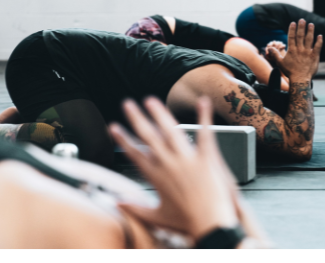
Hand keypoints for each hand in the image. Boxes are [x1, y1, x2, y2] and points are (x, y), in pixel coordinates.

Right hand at [109, 97, 238, 240]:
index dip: (123, 139)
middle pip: (148, 136)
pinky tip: (202, 102)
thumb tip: (117, 204)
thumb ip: (135, 209)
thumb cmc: (186, 222)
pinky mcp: (206, 158)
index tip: (114, 127)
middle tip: (128, 104)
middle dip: (136, 118)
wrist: (210, 224)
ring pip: (170, 130)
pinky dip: (204, 116)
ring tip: (151, 100)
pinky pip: (204, 133)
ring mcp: (187, 159)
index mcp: (156, 177)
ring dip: (159, 113)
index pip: (135, 153)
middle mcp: (168, 164)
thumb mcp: (157, 217)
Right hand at [265, 19, 322, 81]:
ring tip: (311, 24)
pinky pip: (318, 47)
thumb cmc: (290, 72)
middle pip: (300, 36)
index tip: (293, 22)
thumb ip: (275, 54)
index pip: (291, 37)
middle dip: (301, 27)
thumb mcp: (280, 63)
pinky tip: (320, 36)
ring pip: (309, 39)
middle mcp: (300, 49)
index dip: (292, 29)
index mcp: (292, 50)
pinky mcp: (315, 56)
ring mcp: (308, 52)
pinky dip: (319, 41)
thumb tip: (269, 48)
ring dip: (310, 31)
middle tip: (302, 20)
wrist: (300, 79)